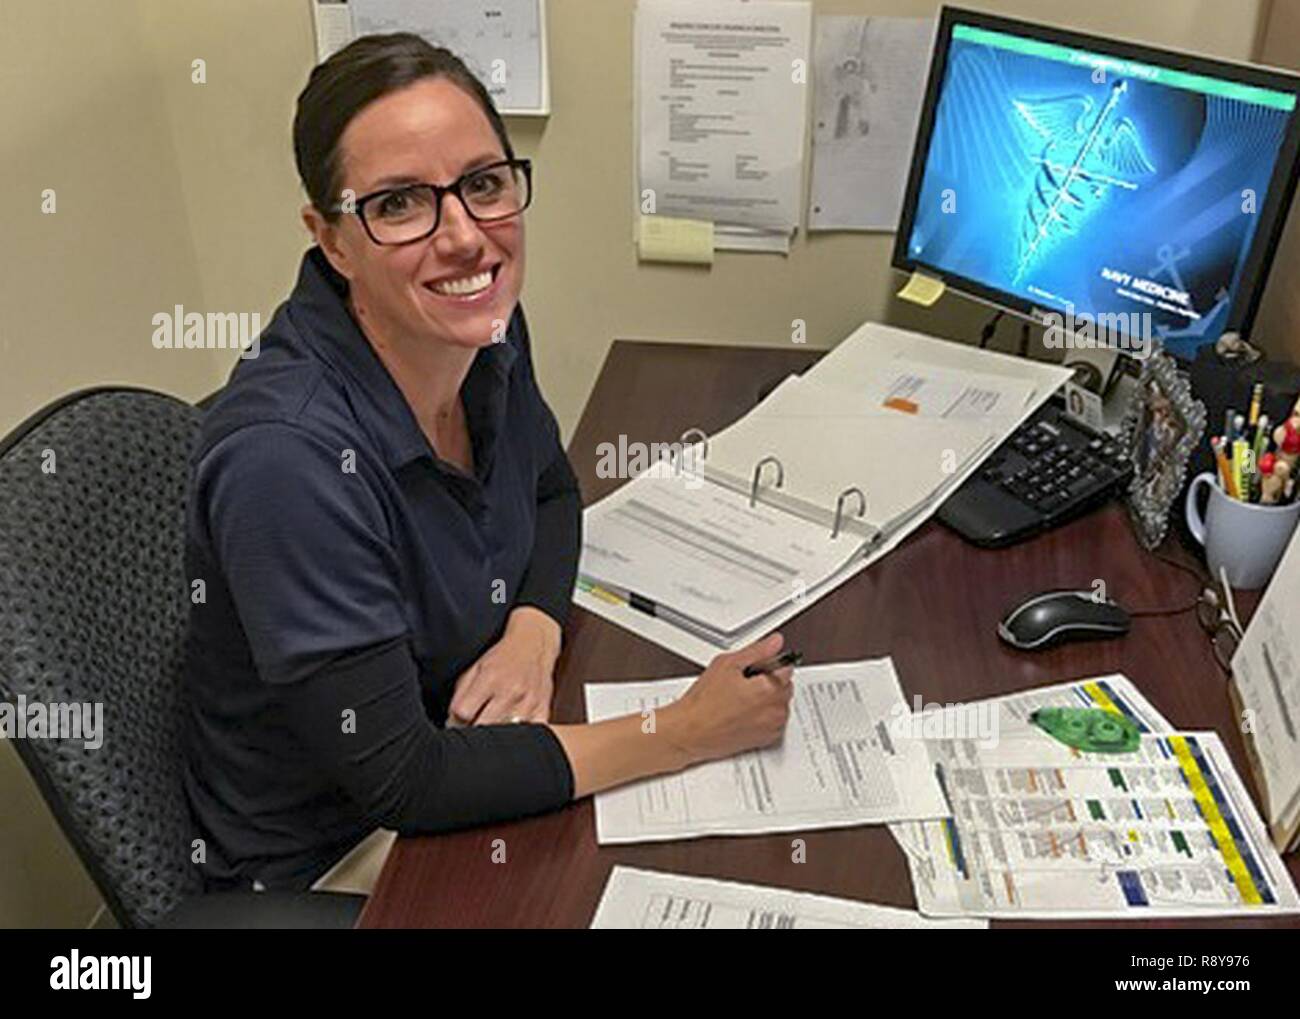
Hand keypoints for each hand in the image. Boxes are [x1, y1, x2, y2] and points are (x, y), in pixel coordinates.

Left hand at [449, 607, 560, 724]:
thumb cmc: (501, 658)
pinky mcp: (543, 711)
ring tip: (491, 723)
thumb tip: (451, 724)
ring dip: (494, 734)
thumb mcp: (475, 668)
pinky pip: (527, 735)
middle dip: (473, 729)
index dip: (456, 720)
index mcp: (490, 678)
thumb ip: (460, 696)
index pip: (464, 713)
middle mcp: (511, 691)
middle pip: (483, 726)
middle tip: (472, 725)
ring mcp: (529, 703)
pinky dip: (517, 736)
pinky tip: (510, 727)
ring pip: (504, 735)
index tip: (458, 720)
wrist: (535, 645)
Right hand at [662, 632, 794, 765]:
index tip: (755, 668)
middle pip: (786, 686)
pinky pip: (775, 722)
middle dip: (770, 682)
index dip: (768, 665)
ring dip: (769, 699)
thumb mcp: (727, 664)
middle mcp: (775, 710)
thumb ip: (757, 651)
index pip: (787, 668)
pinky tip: (745, 712)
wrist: (692, 731)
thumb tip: (775, 642)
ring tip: (742, 699)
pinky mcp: (766, 740)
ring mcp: (772, 727)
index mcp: (769, 690)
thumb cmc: (704, 702)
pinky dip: (766, 716)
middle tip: (744, 682)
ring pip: (781, 704)